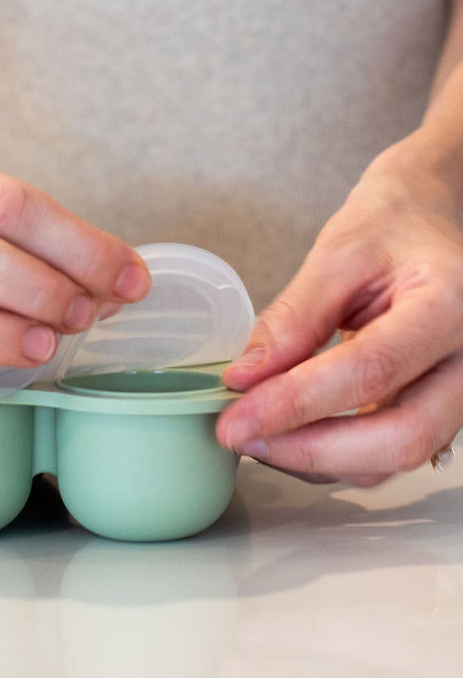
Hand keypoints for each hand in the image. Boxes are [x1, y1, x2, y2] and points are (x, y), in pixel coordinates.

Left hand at [217, 132, 462, 484]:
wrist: (432, 217)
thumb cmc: (393, 224)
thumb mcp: (338, 253)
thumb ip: (292, 318)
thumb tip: (244, 379)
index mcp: (451, 305)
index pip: (370, 372)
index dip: (294, 405)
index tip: (235, 420)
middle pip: (400, 437)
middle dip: (310, 450)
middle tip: (241, 437)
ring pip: (399, 456)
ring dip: (320, 460)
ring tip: (257, 434)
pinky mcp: (444, 406)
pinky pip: (395, 449)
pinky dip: (338, 454)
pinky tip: (290, 433)